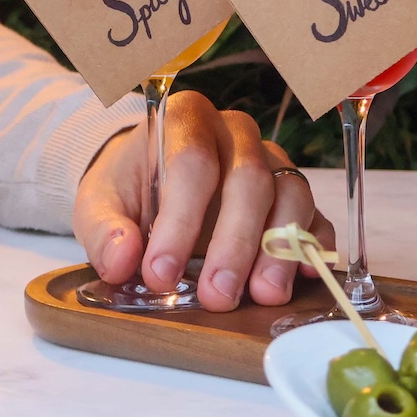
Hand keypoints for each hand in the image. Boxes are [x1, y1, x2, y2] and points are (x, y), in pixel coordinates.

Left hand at [73, 91, 332, 311]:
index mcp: (186, 120)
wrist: (150, 175)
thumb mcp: (99, 202)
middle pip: (250, 179)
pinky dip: (315, 245)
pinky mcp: (292, 194)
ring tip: (264, 294)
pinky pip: (316, 214)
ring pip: (291, 193)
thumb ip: (105, 229)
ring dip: (280, 249)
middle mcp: (236, 135)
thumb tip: (121, 261)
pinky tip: (306, 276)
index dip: (179, 222)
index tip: (160, 274)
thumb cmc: (129, 186)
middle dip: (235, 242)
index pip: (193, 164)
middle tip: (218, 296)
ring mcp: (272, 162)